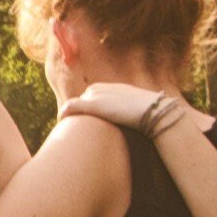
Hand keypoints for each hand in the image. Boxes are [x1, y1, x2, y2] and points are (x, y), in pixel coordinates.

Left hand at [59, 81, 183, 133]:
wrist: (155, 111)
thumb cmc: (152, 114)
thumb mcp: (140, 110)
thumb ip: (132, 114)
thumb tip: (137, 126)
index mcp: (111, 87)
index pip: (92, 97)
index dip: (87, 110)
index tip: (84, 122)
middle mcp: (100, 88)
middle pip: (82, 101)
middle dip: (77, 112)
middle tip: (72, 128)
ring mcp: (95, 95)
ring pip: (76, 105)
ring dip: (70, 116)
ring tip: (65, 129)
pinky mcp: (92, 104)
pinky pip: (71, 107)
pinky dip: (65, 114)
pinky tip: (60, 123)